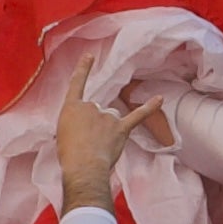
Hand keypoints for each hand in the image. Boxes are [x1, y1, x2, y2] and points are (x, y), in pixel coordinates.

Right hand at [54, 59, 155, 211]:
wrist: (83, 167)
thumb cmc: (69, 155)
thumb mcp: (62, 134)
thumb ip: (77, 125)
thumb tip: (91, 130)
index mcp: (72, 107)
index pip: (77, 84)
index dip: (83, 69)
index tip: (90, 56)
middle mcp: (91, 106)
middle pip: (96, 113)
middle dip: (93, 129)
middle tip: (85, 146)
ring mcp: (107, 116)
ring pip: (112, 120)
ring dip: (107, 134)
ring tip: (98, 149)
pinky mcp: (121, 128)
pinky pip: (138, 115)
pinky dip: (150, 107)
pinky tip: (160, 99)